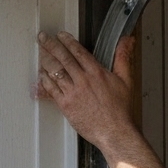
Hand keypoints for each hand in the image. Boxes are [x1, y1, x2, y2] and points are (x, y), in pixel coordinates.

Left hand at [35, 32, 137, 150]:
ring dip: (45, 60)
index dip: (67, 41)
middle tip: (43, 37)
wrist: (114, 132)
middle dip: (51, 45)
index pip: (78, 51)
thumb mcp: (126, 80)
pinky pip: (51, 89)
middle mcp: (83, 80)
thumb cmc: (120, 110)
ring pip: (55, 71)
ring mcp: (73, 92)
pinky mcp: (66, 105)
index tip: (60, 35)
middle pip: (63, 57)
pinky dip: (45, 80)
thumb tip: (127, 41)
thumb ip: (123, 58)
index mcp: (96, 72)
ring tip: (40, 52)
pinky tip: (41, 75)